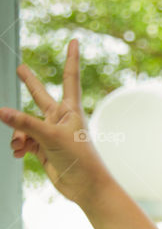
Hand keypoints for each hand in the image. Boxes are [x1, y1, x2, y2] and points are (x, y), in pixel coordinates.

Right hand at [0, 39, 111, 204]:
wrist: (86, 187)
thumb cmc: (78, 159)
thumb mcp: (50, 137)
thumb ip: (25, 123)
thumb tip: (1, 111)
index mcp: (70, 110)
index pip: (69, 77)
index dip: (71, 58)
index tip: (75, 41)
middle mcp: (60, 119)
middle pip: (39, 96)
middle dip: (29, 83)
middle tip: (20, 68)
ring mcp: (50, 134)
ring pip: (24, 126)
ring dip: (17, 134)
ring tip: (19, 146)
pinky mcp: (43, 150)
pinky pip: (24, 141)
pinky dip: (18, 146)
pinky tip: (18, 153)